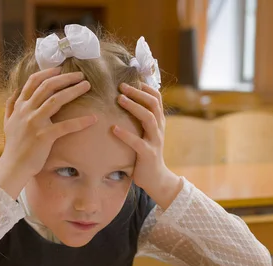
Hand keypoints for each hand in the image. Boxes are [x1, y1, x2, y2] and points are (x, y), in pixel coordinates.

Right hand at [0, 67, 96, 198]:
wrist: (13, 166)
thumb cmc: (14, 146)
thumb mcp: (7, 122)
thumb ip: (11, 106)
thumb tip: (14, 93)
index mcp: (20, 106)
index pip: (33, 81)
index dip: (48, 72)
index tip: (61, 68)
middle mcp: (26, 111)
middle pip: (47, 86)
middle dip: (65, 78)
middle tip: (81, 75)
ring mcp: (35, 123)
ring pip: (56, 100)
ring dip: (73, 91)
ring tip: (87, 86)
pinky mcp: (44, 137)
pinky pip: (65, 126)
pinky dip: (80, 122)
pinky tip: (93, 119)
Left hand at [113, 83, 181, 209]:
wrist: (157, 178)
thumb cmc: (147, 154)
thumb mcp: (147, 134)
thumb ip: (140, 120)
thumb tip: (125, 102)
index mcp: (159, 122)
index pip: (156, 98)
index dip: (145, 87)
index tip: (131, 79)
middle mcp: (159, 129)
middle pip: (152, 104)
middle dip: (137, 93)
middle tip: (121, 85)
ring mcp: (155, 141)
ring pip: (148, 118)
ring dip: (133, 107)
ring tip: (119, 99)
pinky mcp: (148, 154)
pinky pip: (137, 142)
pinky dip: (125, 134)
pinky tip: (113, 128)